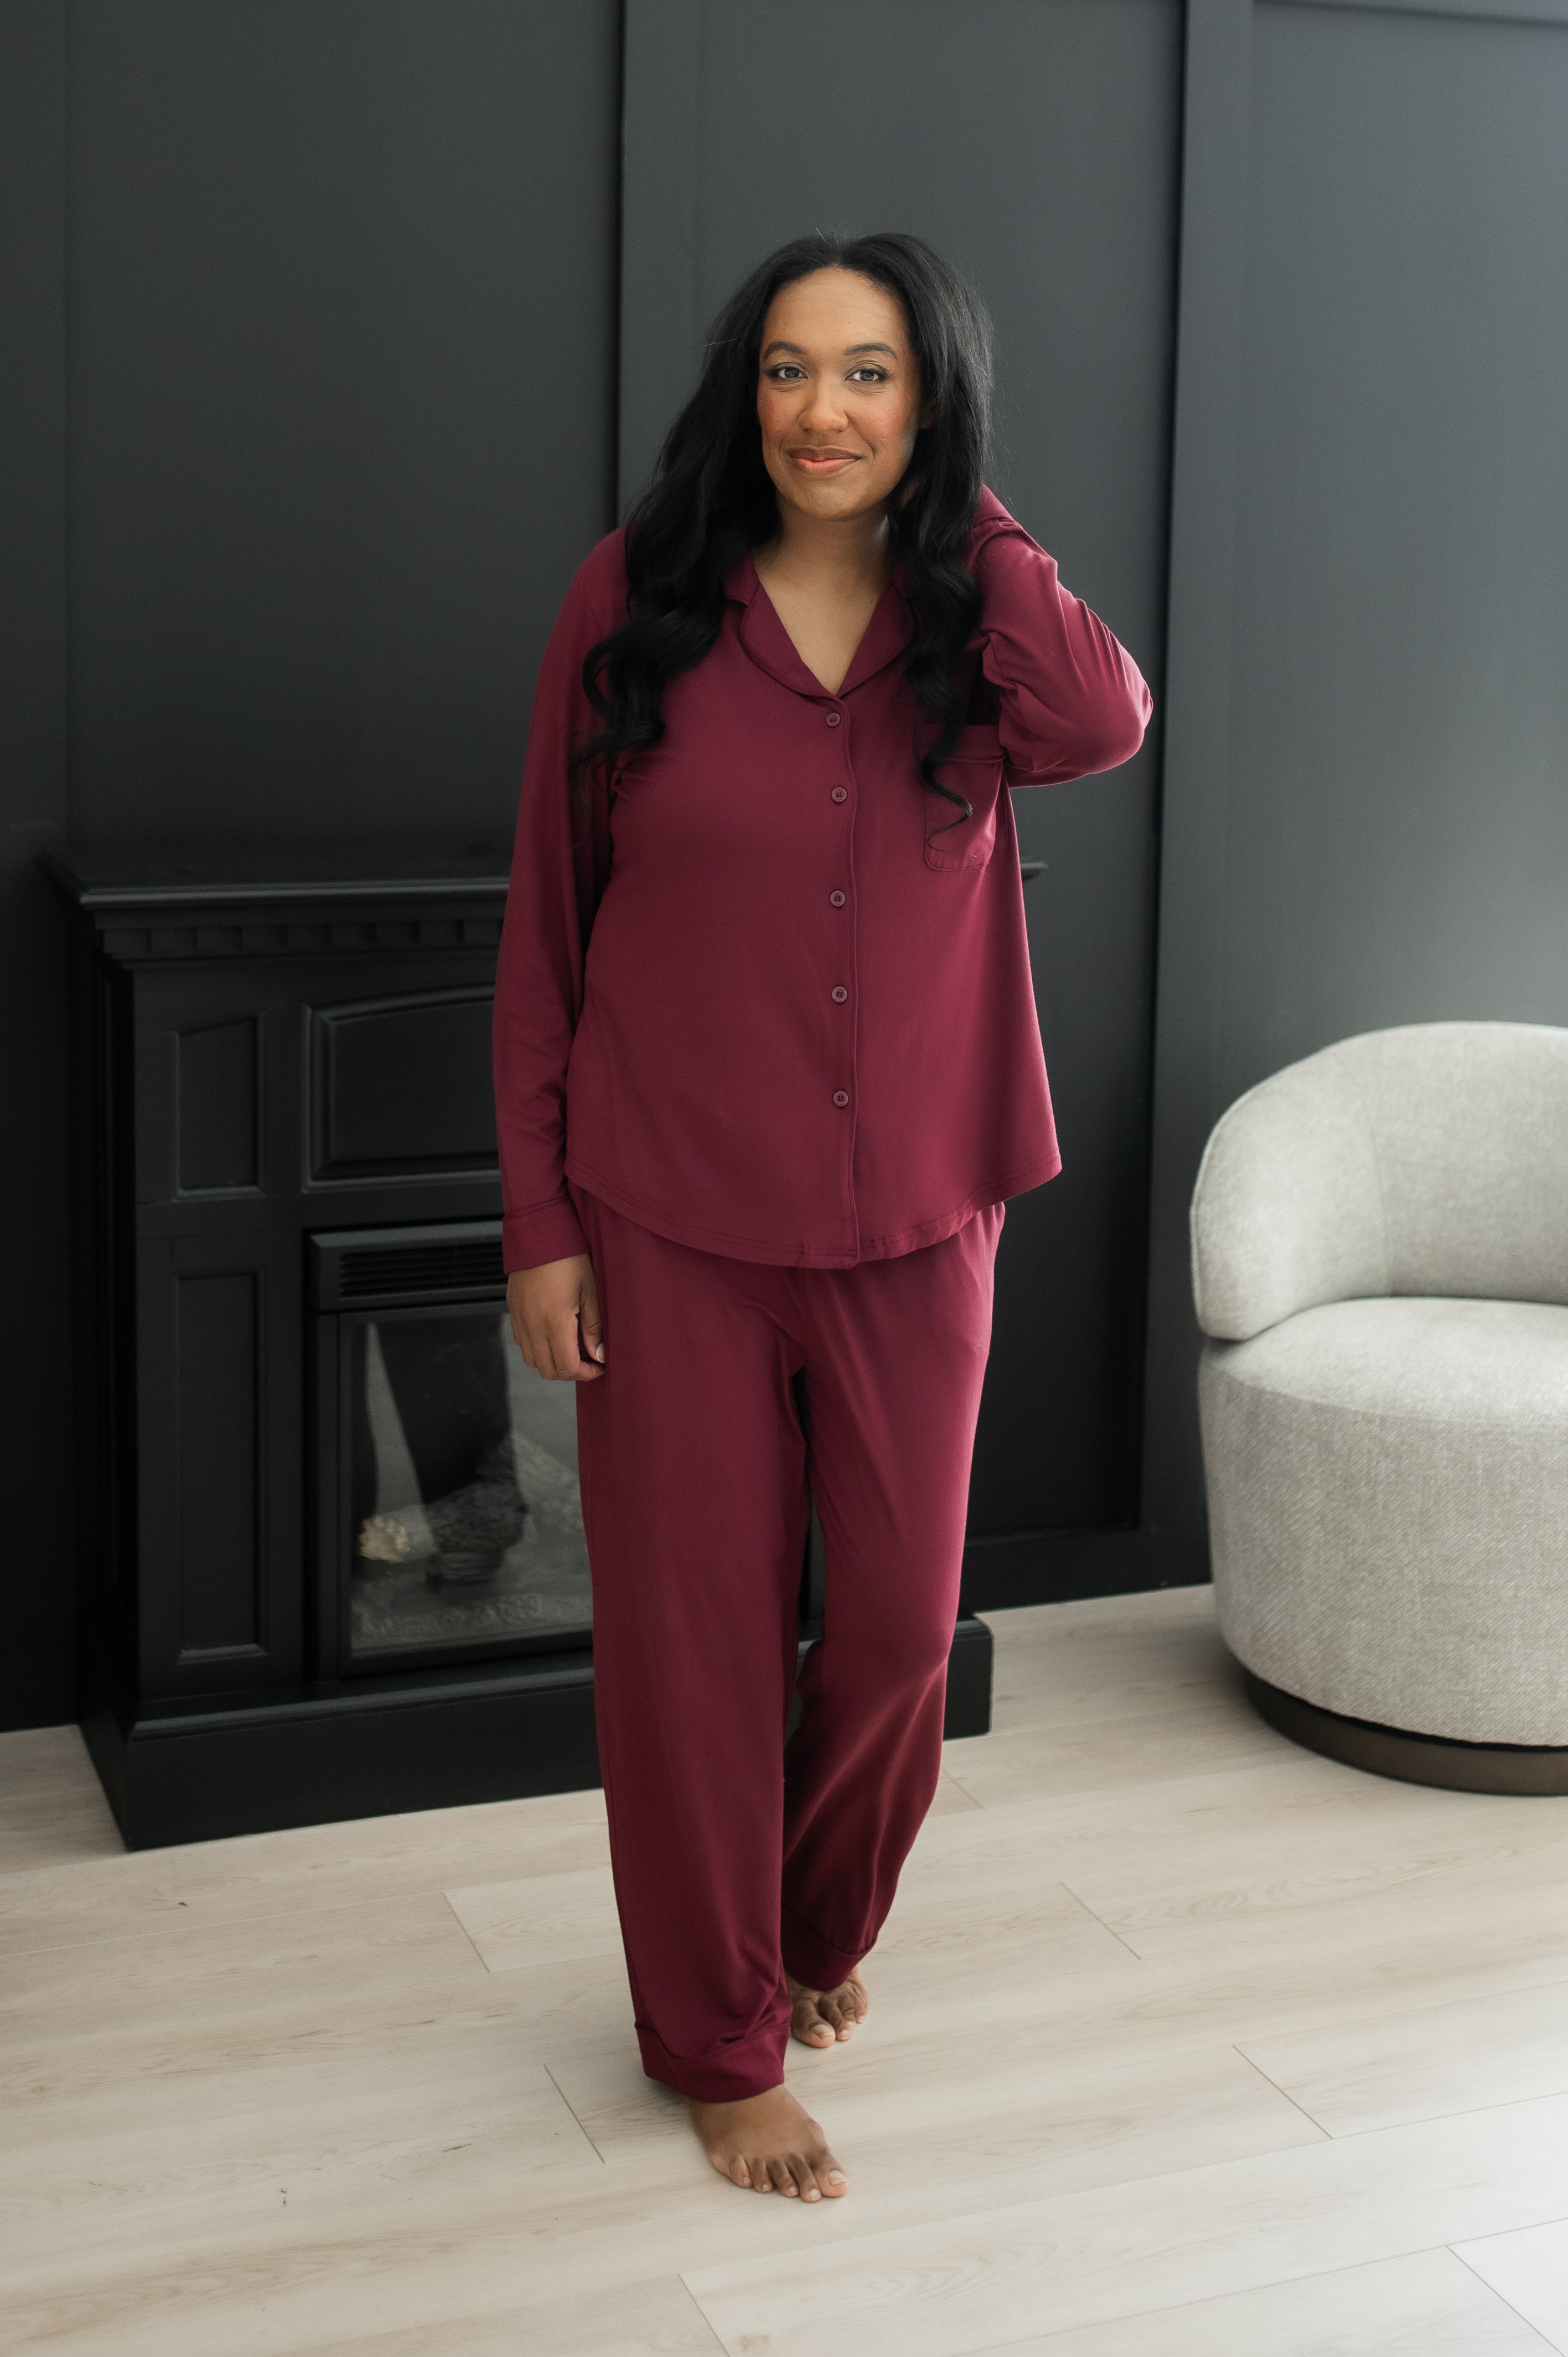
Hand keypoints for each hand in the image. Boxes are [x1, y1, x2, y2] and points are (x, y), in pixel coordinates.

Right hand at [506, 1253, 604, 1381]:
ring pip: (532, 1359)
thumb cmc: (568, 1258)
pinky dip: (538, 1348)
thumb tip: (599, 1355)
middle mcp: (532, 1326)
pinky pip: (522, 1342)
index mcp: (553, 1322)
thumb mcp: (590, 1291)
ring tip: (572, 1348)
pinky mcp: (513, 1311)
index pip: (566, 1367)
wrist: (539, 1233)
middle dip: (570, 1371)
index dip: (585, 1373)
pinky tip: (554, 1334)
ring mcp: (519, 1319)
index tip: (599, 1366)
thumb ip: (594, 1327)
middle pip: (547, 1370)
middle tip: (588, 1360)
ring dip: (552, 1361)